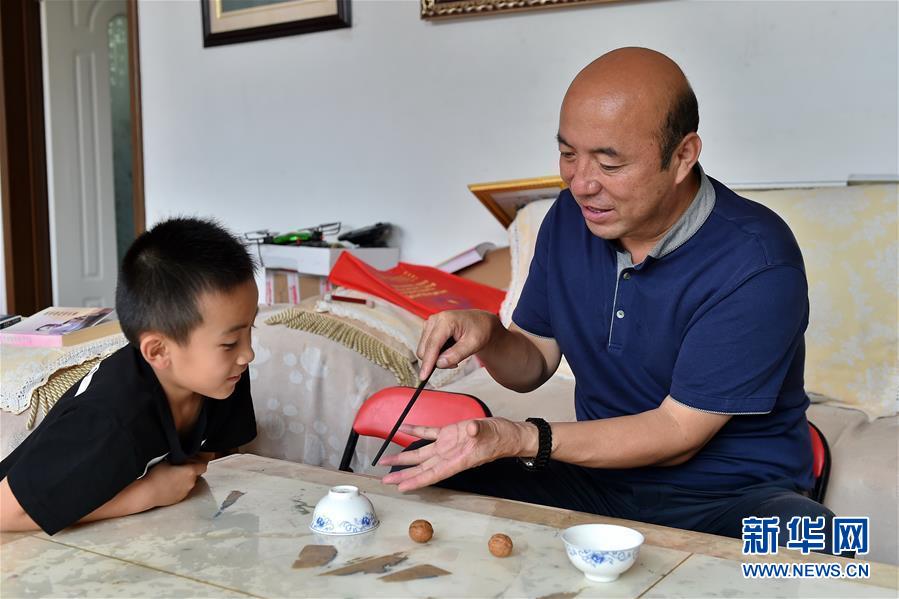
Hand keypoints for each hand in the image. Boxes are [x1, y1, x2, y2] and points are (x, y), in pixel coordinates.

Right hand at [143, 461, 206, 506]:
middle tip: (178, 468)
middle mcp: (191, 483)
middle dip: (189, 471)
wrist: (147, 492)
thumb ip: (179, 459)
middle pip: (195, 475)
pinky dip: (179, 488)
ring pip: (189, 483)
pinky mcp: (180, 499)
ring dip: (184, 480)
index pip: (202, 466)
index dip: (197, 463)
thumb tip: (182, 458)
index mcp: (190, 472)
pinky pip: (183, 491)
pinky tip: (169, 486)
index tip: (191, 462)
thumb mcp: (168, 460)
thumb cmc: (156, 476)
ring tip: (172, 477)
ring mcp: (186, 492)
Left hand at [380, 417, 523, 491]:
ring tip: (386, 462)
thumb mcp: (488, 433)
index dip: (416, 481)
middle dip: (402, 475)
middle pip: (421, 468)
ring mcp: (447, 446)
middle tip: (384, 480)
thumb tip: (470, 429)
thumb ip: (477, 431)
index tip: (400, 488)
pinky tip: (403, 428)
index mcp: (456, 460)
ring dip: (403, 458)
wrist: (506, 433)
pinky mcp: (449, 434)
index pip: (432, 474)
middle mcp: (448, 456)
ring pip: (420, 454)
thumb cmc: (499, 438)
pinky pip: (428, 433)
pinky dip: (415, 431)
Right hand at [417, 310, 499, 379]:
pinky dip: (436, 354)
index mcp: (445, 320)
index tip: (424, 376)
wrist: (480, 322)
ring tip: (455, 354)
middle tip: (455, 363)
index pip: (432, 345)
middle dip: (436, 361)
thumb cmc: (479, 330)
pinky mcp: (428, 330)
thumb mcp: (474, 344)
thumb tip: (439, 364)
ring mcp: (429, 324)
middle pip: (424, 349)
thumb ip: (457, 354)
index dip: (428, 362)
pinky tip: (449, 351)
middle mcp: (434, 320)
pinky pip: (426, 348)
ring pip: (424, 350)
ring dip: (437, 358)